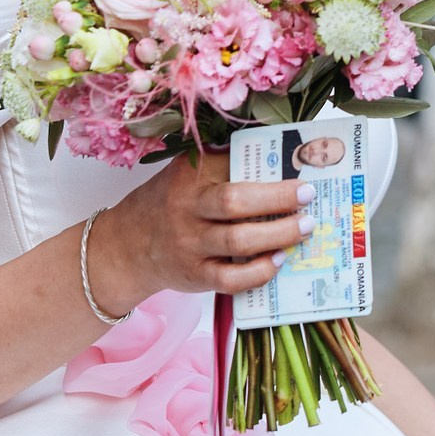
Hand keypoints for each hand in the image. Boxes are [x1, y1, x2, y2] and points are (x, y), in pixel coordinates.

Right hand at [83, 153, 310, 315]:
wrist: (127, 246)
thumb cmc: (169, 203)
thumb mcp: (186, 173)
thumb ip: (222, 162)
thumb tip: (282, 156)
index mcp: (188, 175)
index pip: (229, 159)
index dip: (264, 158)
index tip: (299, 156)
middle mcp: (186, 207)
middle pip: (234, 201)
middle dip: (277, 197)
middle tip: (307, 194)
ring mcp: (189, 244)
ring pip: (237, 241)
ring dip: (277, 234)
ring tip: (305, 227)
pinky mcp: (195, 275)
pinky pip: (231, 279)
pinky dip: (258, 272)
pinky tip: (278, 260)